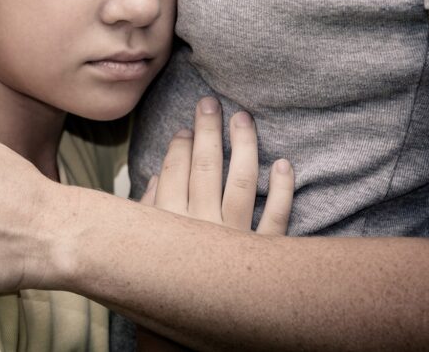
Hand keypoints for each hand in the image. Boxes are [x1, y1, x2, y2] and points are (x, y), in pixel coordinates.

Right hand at [135, 97, 292, 349]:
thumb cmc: (163, 285)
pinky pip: (276, 219)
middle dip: (208, 130)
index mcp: (169, 224)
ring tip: (243, 118)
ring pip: (241, 183)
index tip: (185, 128)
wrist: (189, 337)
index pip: (174, 172)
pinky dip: (282, 190)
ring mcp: (235, 241)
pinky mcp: (263, 255)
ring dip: (243, 146)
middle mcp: (201, 228)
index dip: (180, 145)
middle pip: (206, 167)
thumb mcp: (145, 248)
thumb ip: (147, 212)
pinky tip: (283, 164)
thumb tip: (153, 178)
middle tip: (210, 101)